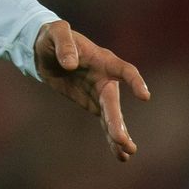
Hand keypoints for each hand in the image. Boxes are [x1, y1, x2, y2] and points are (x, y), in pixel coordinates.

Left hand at [34, 20, 150, 161]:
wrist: (44, 49)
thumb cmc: (53, 37)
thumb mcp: (55, 33)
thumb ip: (64, 45)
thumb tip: (70, 64)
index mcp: (102, 59)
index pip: (123, 70)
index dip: (134, 82)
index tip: (144, 96)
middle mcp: (105, 78)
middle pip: (113, 102)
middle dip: (118, 121)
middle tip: (123, 141)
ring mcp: (99, 93)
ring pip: (112, 116)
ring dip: (119, 134)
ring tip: (127, 154)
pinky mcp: (91, 103)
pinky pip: (104, 122)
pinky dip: (111, 138)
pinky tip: (120, 155)